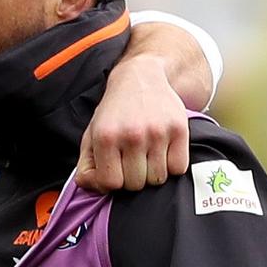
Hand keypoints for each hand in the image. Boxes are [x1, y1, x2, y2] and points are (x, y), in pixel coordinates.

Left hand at [77, 55, 189, 191]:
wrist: (140, 78)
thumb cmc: (114, 112)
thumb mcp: (92, 134)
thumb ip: (86, 165)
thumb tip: (92, 188)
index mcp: (106, 136)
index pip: (111, 183)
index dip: (112, 182)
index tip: (115, 171)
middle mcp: (132, 134)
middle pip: (136, 184)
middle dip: (133, 177)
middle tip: (132, 160)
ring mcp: (158, 132)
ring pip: (158, 179)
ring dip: (152, 172)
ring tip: (147, 154)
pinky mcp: (179, 129)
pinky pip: (178, 169)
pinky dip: (172, 165)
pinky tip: (163, 151)